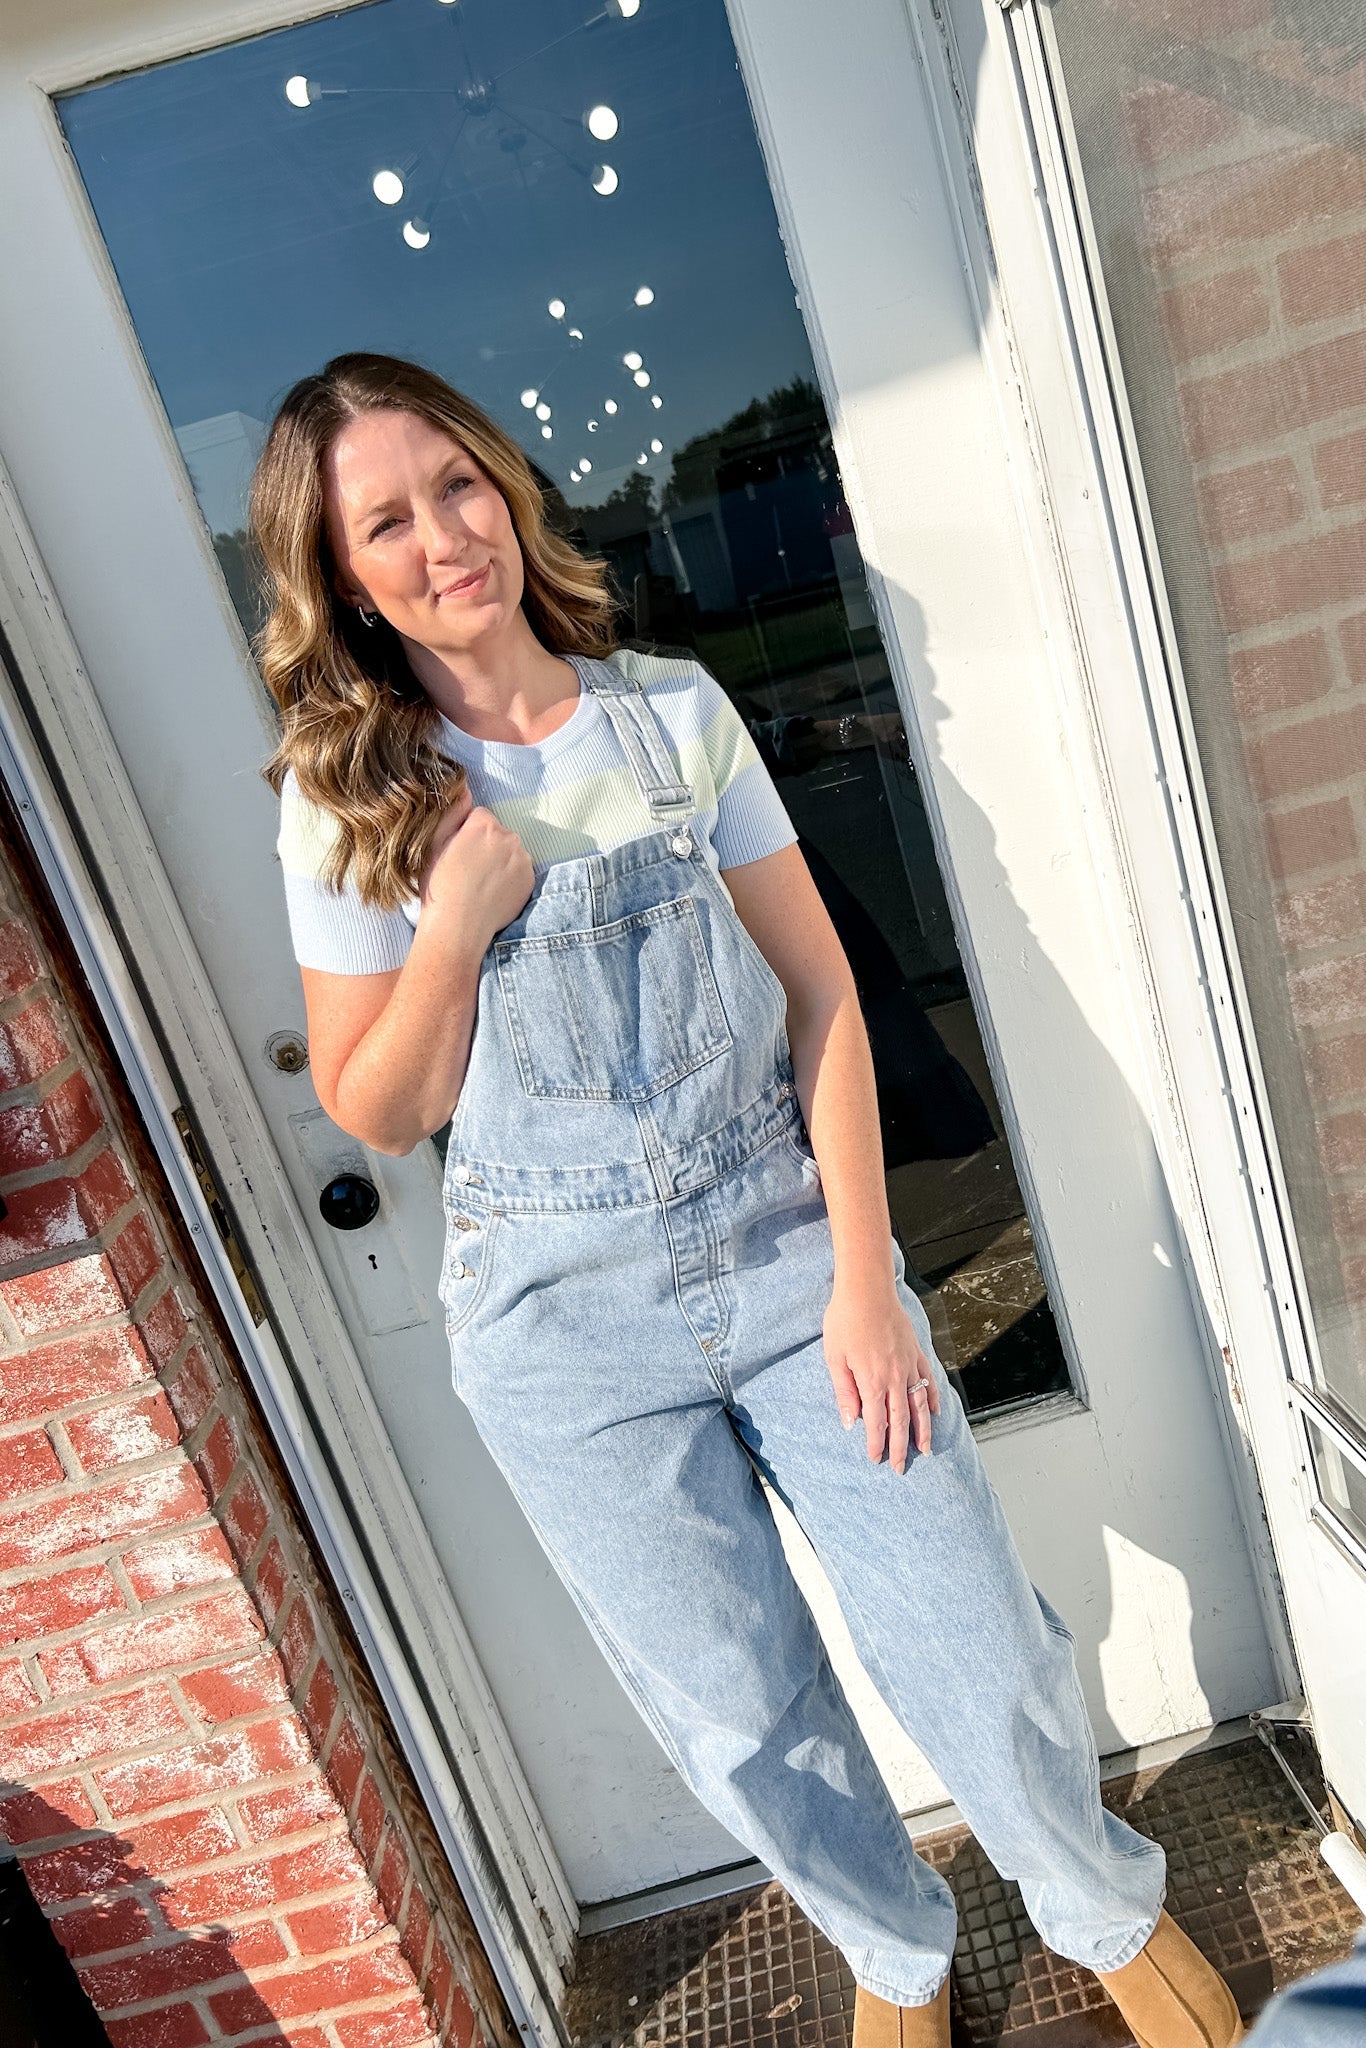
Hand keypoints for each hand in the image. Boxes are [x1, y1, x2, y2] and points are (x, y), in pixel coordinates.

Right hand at [419, 785, 534, 949]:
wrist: (458, 926)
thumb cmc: (439, 886)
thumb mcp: (434, 845)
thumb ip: (452, 814)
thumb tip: (465, 790)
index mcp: (483, 826)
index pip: (480, 817)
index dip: (467, 834)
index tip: (459, 852)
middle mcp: (508, 838)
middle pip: (498, 834)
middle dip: (486, 846)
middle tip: (469, 870)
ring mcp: (522, 860)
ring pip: (510, 853)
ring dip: (500, 862)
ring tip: (481, 884)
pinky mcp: (530, 881)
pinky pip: (520, 872)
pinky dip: (510, 879)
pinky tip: (493, 893)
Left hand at [823, 1278, 940, 1470]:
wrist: (866, 1288)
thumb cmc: (845, 1319)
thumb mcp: (834, 1358)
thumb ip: (844, 1392)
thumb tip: (850, 1422)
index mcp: (872, 1381)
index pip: (877, 1422)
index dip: (877, 1444)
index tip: (876, 1460)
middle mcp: (895, 1377)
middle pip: (901, 1420)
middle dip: (900, 1447)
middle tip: (900, 1467)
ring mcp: (909, 1364)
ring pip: (920, 1405)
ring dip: (923, 1430)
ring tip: (925, 1449)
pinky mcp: (916, 1352)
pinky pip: (929, 1381)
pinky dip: (933, 1399)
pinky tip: (936, 1412)